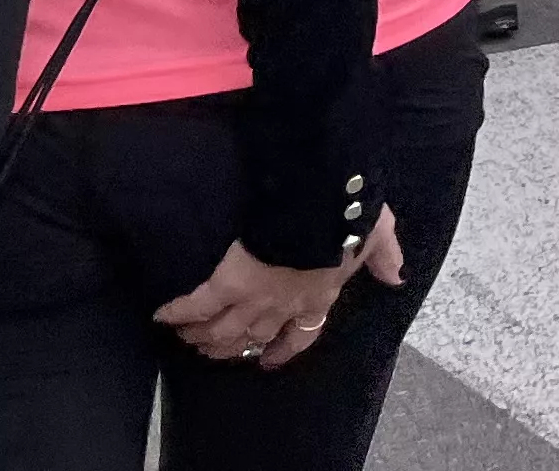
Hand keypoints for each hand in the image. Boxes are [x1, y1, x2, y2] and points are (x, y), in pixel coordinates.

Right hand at [154, 211, 397, 368]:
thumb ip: (386, 257)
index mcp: (320, 295)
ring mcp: (255, 297)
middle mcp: (285, 305)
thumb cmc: (352, 216)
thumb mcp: (379, 234)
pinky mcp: (228, 281)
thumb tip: (397, 277)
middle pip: (254, 336)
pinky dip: (179, 312)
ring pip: (224, 329)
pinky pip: (199, 303)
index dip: (284, 349)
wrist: (322, 201)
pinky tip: (162, 318)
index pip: (302, 334)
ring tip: (190, 341)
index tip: (269, 358)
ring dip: (205, 337)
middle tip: (214, 352)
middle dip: (233, 347)